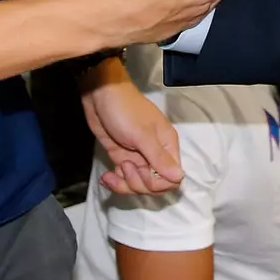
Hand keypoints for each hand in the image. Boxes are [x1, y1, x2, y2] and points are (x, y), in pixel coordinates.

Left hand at [80, 61, 182, 195]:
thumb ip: (159, 158)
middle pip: (155, 185)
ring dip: (125, 184)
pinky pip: (124, 178)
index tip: (141, 170)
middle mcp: (155, 154)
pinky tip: (106, 178)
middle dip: (138, 184)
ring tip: (112, 172)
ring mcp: (138, 157)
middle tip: (125, 166)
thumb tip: (180, 178)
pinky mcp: (122, 157)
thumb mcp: (142, 134)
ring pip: (138, 184)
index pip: (172, 178)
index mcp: (167, 146)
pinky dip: (115, 182)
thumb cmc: (124, 110)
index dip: (157, 183)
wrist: (99, 94)